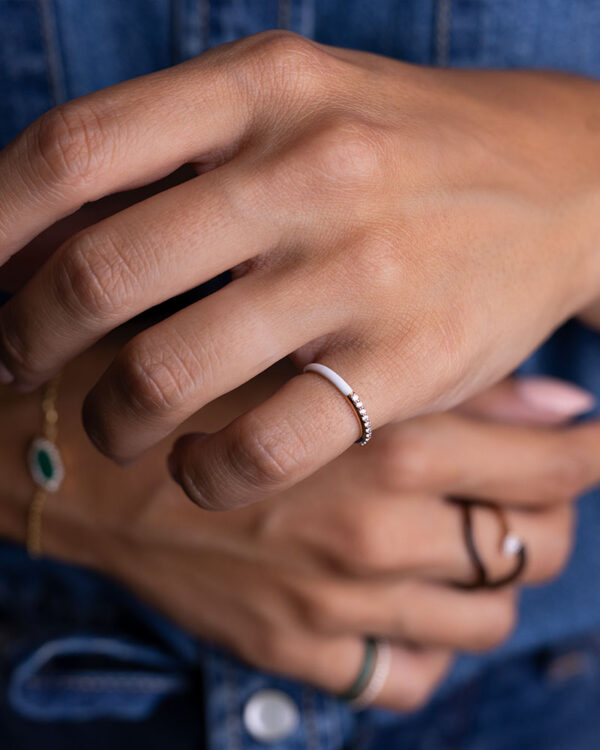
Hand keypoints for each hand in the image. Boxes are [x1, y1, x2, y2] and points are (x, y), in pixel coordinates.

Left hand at [0, 31, 598, 511]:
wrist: (558, 184)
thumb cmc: (401, 148)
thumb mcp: (293, 106)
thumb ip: (175, 154)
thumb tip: (41, 233)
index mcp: (262, 88)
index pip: (73, 150)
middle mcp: (306, 170)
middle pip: (101, 270)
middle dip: (27, 336)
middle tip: (18, 362)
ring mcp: (361, 270)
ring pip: (170, 371)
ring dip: (109, 418)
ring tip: (112, 427)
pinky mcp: (410, 361)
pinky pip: (265, 443)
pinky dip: (206, 471)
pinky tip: (199, 467)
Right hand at [13, 372, 594, 711]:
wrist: (83, 457)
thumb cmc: (198, 384)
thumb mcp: (313, 354)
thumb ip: (437, 376)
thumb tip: (558, 397)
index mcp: (389, 445)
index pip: (550, 466)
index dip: (589, 452)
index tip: (595, 439)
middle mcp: (375, 534)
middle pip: (530, 548)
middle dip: (547, 516)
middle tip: (525, 488)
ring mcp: (336, 605)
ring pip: (485, 618)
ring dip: (493, 578)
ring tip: (467, 539)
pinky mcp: (295, 651)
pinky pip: (408, 675)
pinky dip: (428, 642)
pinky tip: (409, 601)